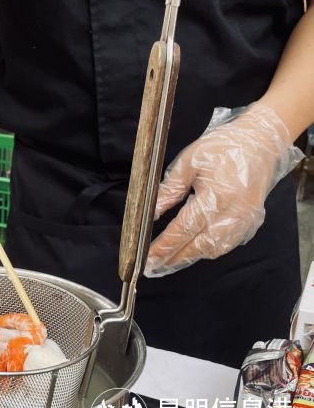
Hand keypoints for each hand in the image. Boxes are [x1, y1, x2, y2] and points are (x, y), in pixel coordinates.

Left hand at [145, 102, 302, 277]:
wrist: (260, 141)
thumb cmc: (224, 147)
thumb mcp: (188, 163)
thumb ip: (169, 190)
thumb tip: (151, 211)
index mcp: (216, 198)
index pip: (183, 230)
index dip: (164, 246)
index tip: (147, 257)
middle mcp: (234, 214)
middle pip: (198, 247)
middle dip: (173, 259)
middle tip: (153, 267)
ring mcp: (245, 220)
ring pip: (214, 249)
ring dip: (190, 257)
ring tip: (168, 262)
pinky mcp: (251, 222)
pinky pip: (227, 244)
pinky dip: (208, 250)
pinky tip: (193, 249)